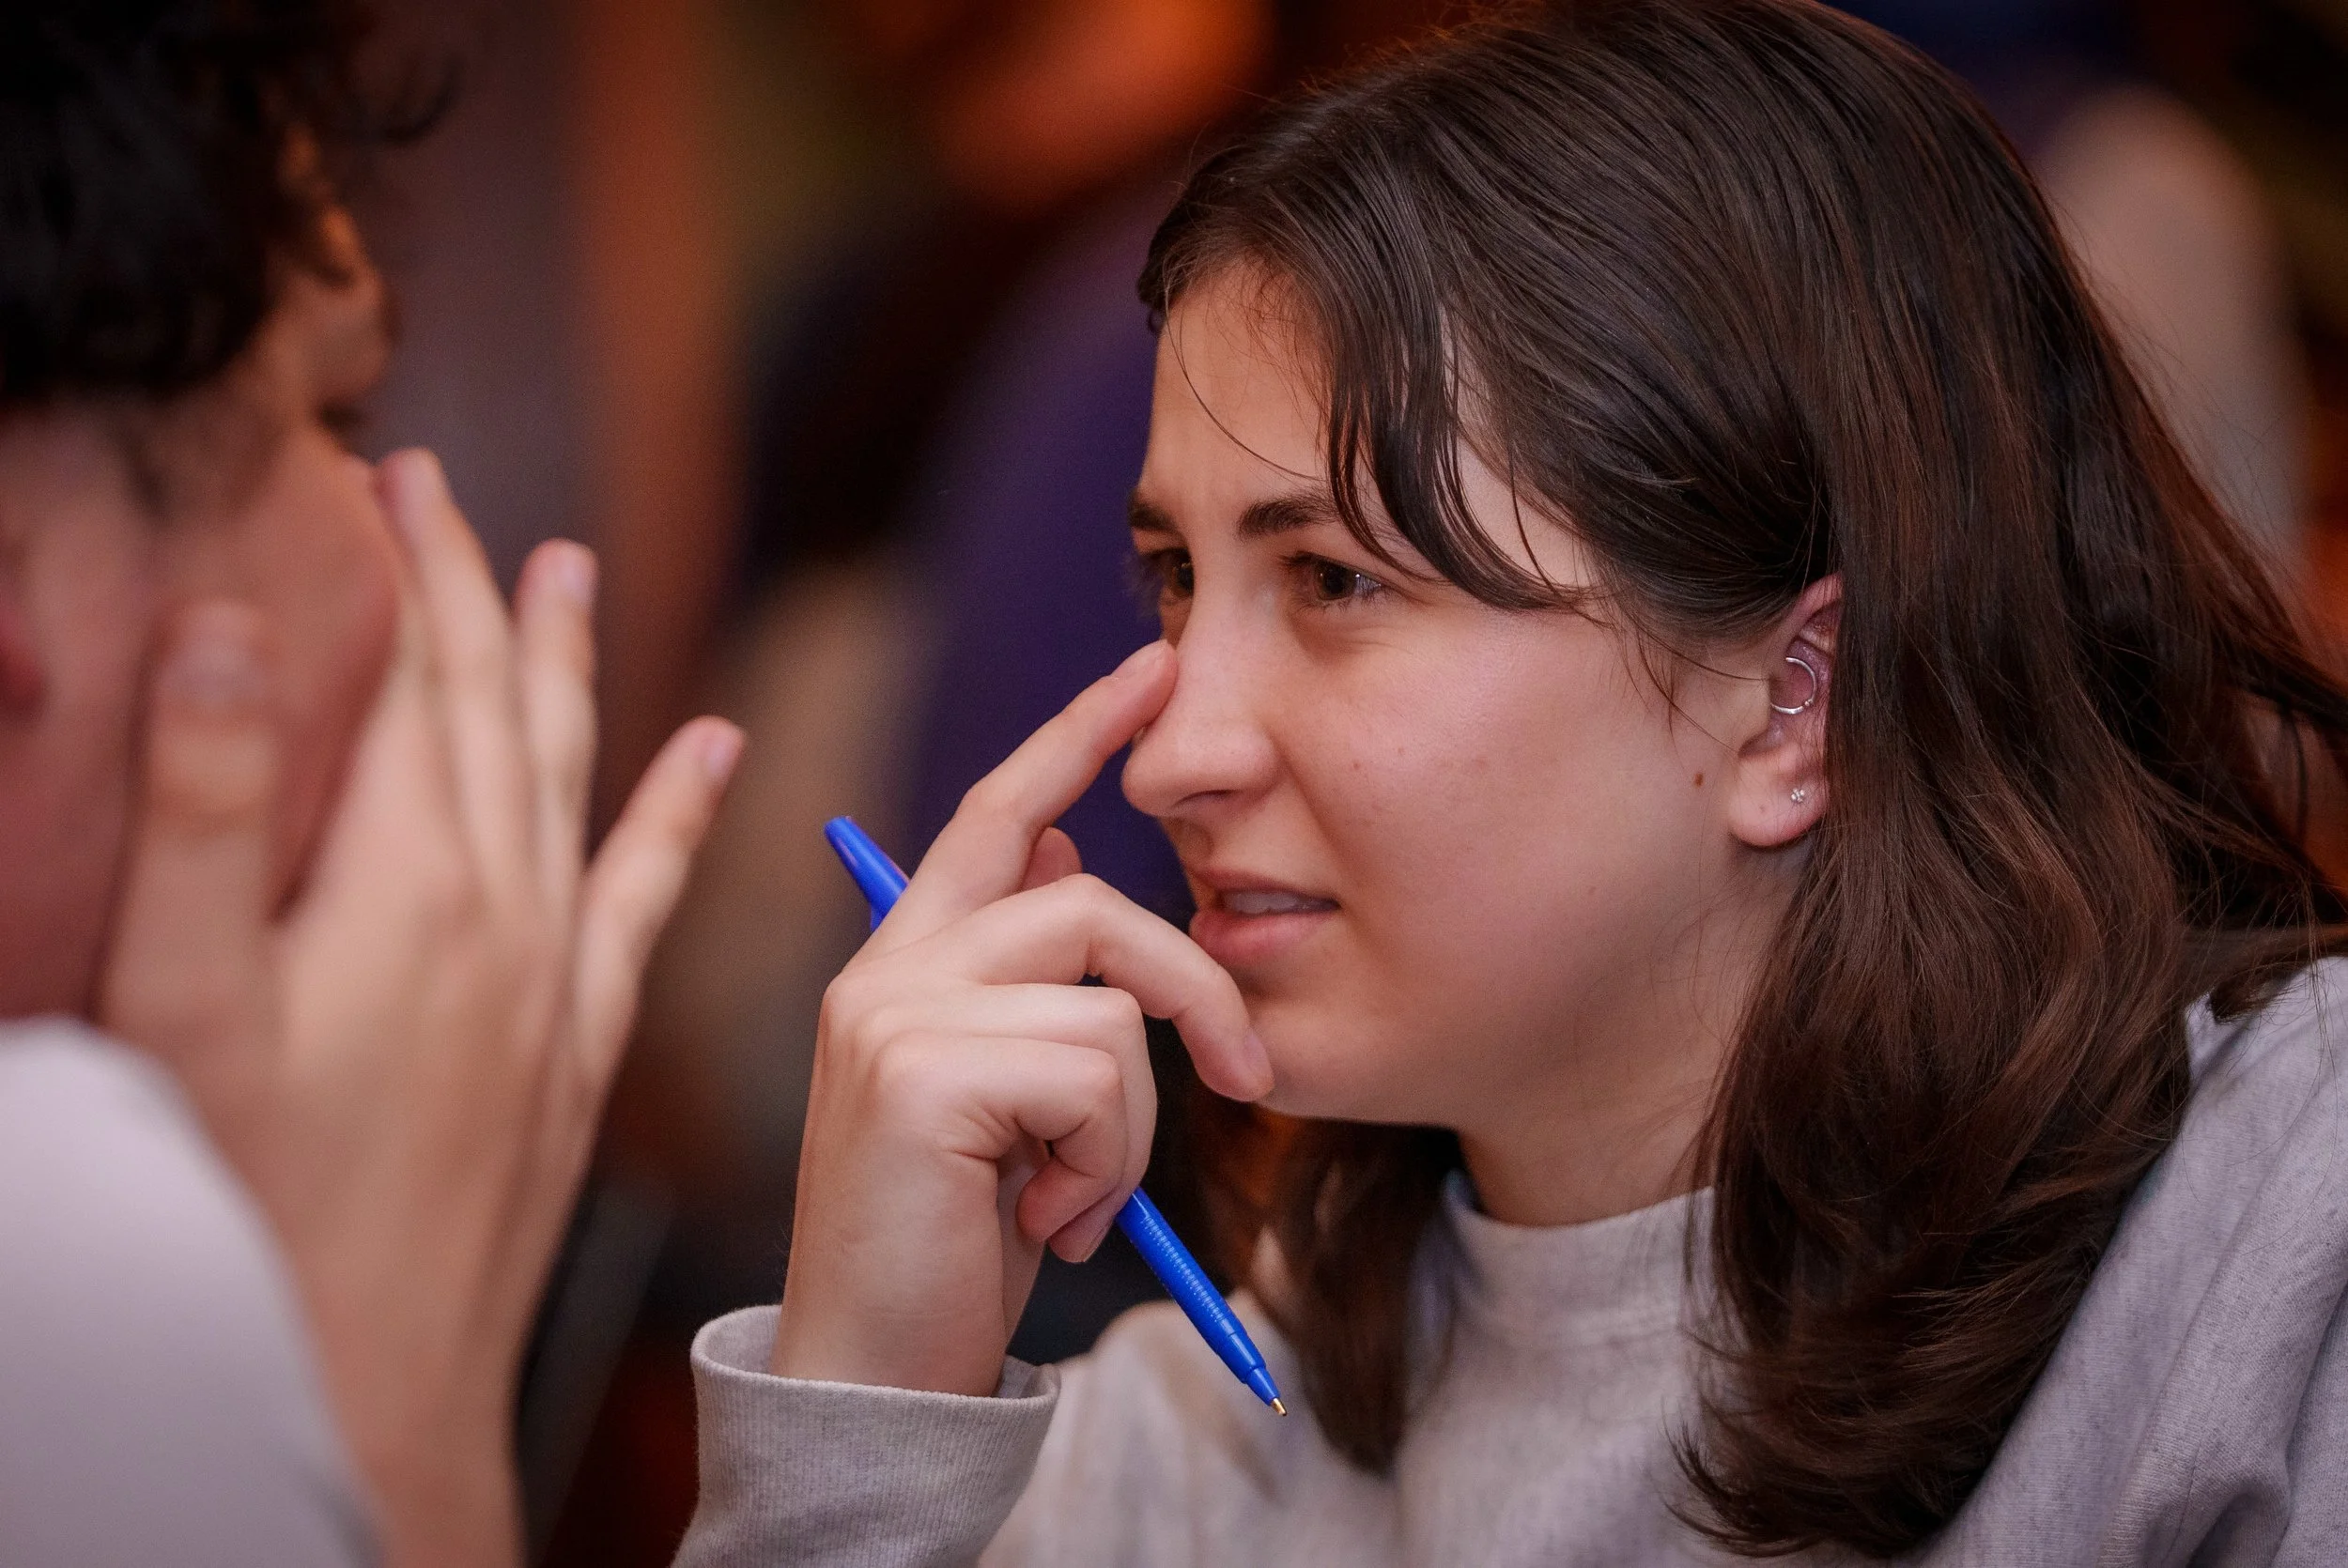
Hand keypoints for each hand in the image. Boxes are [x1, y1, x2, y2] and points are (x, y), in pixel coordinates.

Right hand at [99, 451, 740, 1567]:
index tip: (405, 475)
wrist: (367, 1377)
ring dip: (571, 673)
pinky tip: (714, 755)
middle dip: (484, 595)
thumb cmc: (247, 1207)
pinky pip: (642, 896)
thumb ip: (210, 805)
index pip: (426, 678)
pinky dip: (676, 813)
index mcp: (411, 882)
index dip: (416, 567)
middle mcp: (505, 912)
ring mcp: (550, 981)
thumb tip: (235, 626)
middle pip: (502, 711)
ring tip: (576, 574)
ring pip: (575, 780)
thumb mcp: (182, 1000)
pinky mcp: (572, 1049)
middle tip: (474, 501)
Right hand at [771, 641, 1270, 1396]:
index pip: (996, 814)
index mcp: (904, 964)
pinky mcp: (918, 1072)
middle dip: (1193, 983)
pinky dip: (1106, 1163)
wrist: (874, 1374)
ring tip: (1076, 1200)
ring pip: (1105, 1000)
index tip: (1150, 666)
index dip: (1076, 736)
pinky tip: (1049, 1221)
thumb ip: (1033, 986)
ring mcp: (892, 1013)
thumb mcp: (1009, 1102)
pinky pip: (1093, 1072)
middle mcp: (884, 970)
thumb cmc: (955, 1244)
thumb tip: (1083, 860)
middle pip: (1086, 900)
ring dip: (1131, 1122)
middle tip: (1248, 1076)